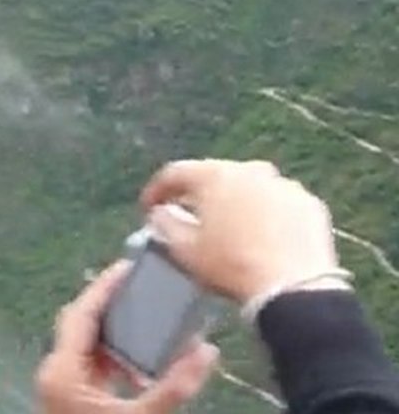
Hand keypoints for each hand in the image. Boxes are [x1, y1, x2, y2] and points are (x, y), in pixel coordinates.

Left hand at [35, 262, 217, 413]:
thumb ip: (173, 387)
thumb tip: (208, 351)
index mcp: (61, 371)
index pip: (80, 314)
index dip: (103, 287)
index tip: (127, 266)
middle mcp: (55, 372)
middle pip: (80, 323)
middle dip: (108, 304)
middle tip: (139, 286)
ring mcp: (61, 387)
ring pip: (85, 344)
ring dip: (113, 331)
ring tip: (146, 316)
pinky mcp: (71, 399)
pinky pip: (90, 365)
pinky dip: (113, 357)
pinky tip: (140, 362)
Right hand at [141, 159, 339, 301]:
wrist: (295, 288)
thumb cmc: (232, 266)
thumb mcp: (185, 249)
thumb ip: (164, 224)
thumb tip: (160, 213)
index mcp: (214, 175)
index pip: (175, 173)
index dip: (157, 190)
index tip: (149, 207)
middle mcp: (250, 170)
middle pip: (214, 177)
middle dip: (198, 195)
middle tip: (188, 216)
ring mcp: (283, 185)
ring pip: (249, 188)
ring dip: (234, 203)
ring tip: (229, 230)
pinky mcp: (308, 204)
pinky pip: (277, 203)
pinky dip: (265, 214)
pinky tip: (261, 238)